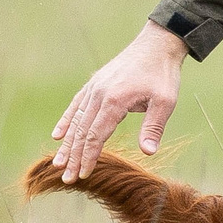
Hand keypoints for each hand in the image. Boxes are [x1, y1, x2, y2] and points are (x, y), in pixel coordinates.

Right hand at [50, 21, 186, 181]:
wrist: (157, 44)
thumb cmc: (163, 74)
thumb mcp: (165, 101)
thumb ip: (154, 127)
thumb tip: (148, 152)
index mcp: (115, 101)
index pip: (96, 136)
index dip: (88, 157)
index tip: (83, 175)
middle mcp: (99, 94)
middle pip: (82, 131)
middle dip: (73, 156)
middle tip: (67, 178)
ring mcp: (94, 88)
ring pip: (76, 120)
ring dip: (67, 143)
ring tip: (57, 163)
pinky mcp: (94, 84)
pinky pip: (76, 105)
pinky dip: (66, 120)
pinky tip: (58, 135)